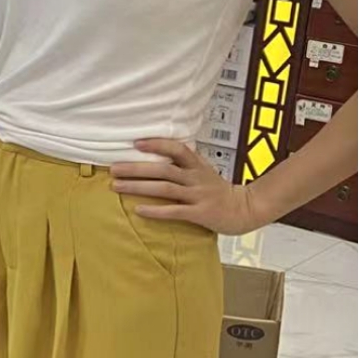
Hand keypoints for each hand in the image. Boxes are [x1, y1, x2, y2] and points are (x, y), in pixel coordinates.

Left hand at [111, 136, 249, 232]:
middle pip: (163, 169)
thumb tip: (158, 154)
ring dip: (139, 187)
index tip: (136, 143)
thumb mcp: (204, 171)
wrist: (244, 209)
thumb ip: (185, 164)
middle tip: (114, 169)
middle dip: (136, 168)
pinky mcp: (200, 213)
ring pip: (164, 188)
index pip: (177, 148)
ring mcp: (198, 195)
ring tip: (117, 186)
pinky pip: (174, 211)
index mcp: (197, 165)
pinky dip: (155, 210)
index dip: (157, 144)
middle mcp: (196, 178)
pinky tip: (138, 210)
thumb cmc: (219, 190)